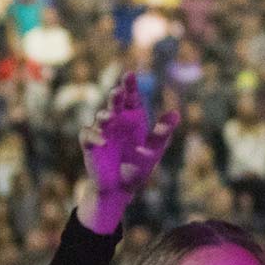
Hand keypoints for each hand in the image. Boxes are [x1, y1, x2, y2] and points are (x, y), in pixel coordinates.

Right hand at [78, 73, 178, 230]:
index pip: (131, 96)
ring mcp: (102, 131)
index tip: (130, 75)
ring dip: (104, 116)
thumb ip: (162, 133)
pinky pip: (89, 135)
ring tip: (109, 117)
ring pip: (101, 117)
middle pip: (114, 102)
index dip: (129, 85)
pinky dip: (94, 137)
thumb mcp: (153, 152)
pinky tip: (102, 141)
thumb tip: (176, 113)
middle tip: (118, 92)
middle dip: (115, 96)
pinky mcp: (90, 144)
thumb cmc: (137, 167)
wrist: (120, 189)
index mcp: (132, 117)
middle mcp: (116, 120)